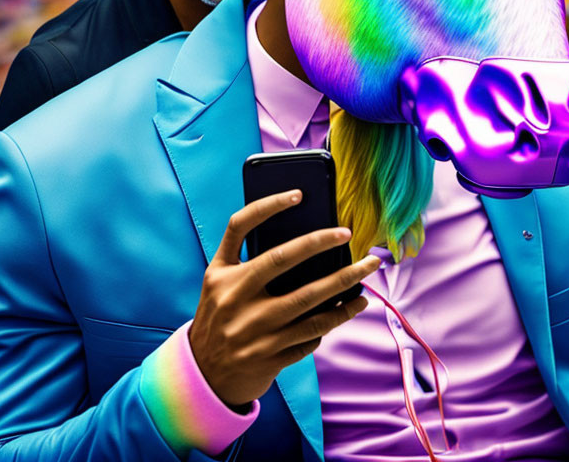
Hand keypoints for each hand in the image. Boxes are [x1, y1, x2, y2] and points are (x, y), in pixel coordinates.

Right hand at [189, 189, 379, 407]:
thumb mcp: (219, 286)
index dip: (267, 206)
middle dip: (321, 243)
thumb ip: (245, 261)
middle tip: (348, 234)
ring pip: (309, 304)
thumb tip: (302, 239)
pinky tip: (349, 308)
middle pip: (284, 261)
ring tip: (366, 276)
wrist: (203, 376)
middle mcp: (235, 300)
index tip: (298, 194)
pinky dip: (332, 319)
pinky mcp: (271, 357)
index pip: (240, 228)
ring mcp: (254, 331)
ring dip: (344, 289)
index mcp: (221, 276)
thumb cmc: (220, 318)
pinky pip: (311, 334)